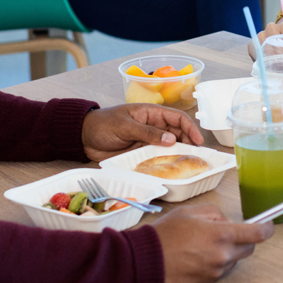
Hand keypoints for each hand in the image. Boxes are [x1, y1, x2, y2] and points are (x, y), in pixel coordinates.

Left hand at [81, 103, 203, 162]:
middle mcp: (154, 126)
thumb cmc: (103, 124)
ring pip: (170, 147)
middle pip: (178, 133)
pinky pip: (158, 158)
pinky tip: (172, 169)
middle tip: (197, 156)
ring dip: (179, 154)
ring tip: (189, 164)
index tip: (198, 140)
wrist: (84, 138)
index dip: (190, 128)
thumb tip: (171, 139)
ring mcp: (149, 141)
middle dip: (189, 143)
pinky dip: (166, 163)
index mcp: (151, 113)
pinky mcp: (142, 153)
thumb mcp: (125, 125)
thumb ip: (147, 132)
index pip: (177, 118)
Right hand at [153, 204, 272, 282]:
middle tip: (225, 232)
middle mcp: (223, 255)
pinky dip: (217, 261)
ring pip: (234, 259)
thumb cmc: (164, 235)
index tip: (268, 224)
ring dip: (228, 251)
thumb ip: (215, 213)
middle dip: (243, 238)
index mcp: (221, 235)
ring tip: (203, 244)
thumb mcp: (190, 212)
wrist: (145, 262)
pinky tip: (198, 256)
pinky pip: (222, 269)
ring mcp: (216, 271)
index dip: (267, 228)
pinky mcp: (209, 282)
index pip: (258, 233)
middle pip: (249, 248)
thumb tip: (227, 222)